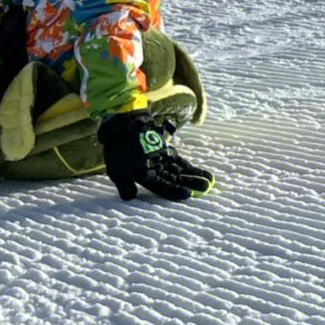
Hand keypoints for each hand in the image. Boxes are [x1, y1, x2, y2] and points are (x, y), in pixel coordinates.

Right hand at [98, 110, 214, 201]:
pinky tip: (202, 173)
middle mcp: (154, 174)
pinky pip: (180, 163)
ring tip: (209, 180)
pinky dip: (190, 168)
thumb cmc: (117, 149)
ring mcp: (162, 164)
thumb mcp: (116, 170)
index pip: (161, 188)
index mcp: (144, 179)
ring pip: (180, 173)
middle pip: (175, 181)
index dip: (174, 191)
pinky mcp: (166, 155)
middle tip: (205, 187)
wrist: (121, 127)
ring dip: (194, 177)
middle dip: (190, 184)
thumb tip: (129, 196)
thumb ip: (123, 185)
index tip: (188, 193)